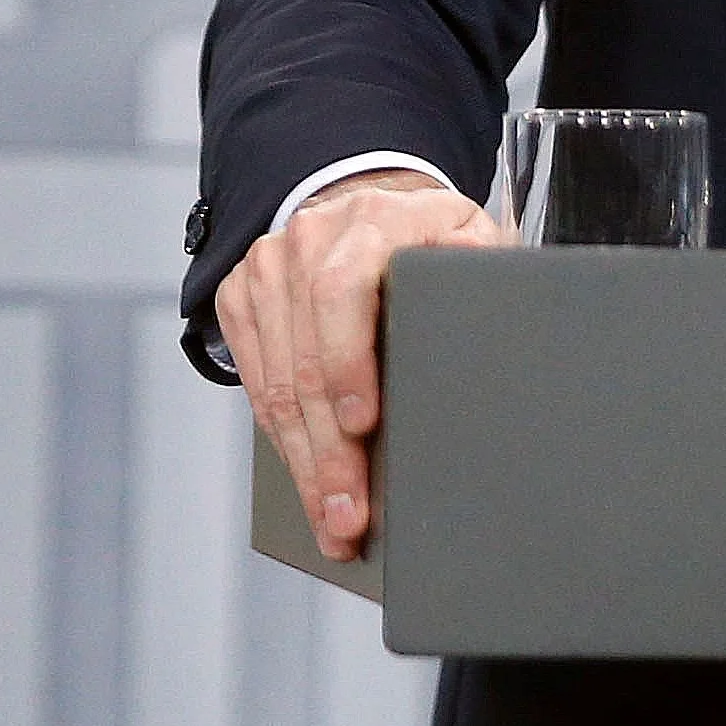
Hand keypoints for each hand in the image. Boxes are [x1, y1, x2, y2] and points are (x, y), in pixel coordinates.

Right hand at [214, 169, 506, 560]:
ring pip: (276, 384)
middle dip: (329, 451)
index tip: (363, 424)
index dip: (347, 363)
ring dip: (304, 462)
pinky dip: (282, 441)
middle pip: (307, 358)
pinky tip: (307, 481)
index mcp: (373, 220)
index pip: (342, 291)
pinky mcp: (242, 296)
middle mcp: (310, 238)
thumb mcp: (473, 237)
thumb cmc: (433, 239)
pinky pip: (255, 383)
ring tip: (332, 520)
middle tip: (349, 516)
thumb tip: (483, 302)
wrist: (372, 204)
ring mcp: (268, 267)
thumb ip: (483, 265)